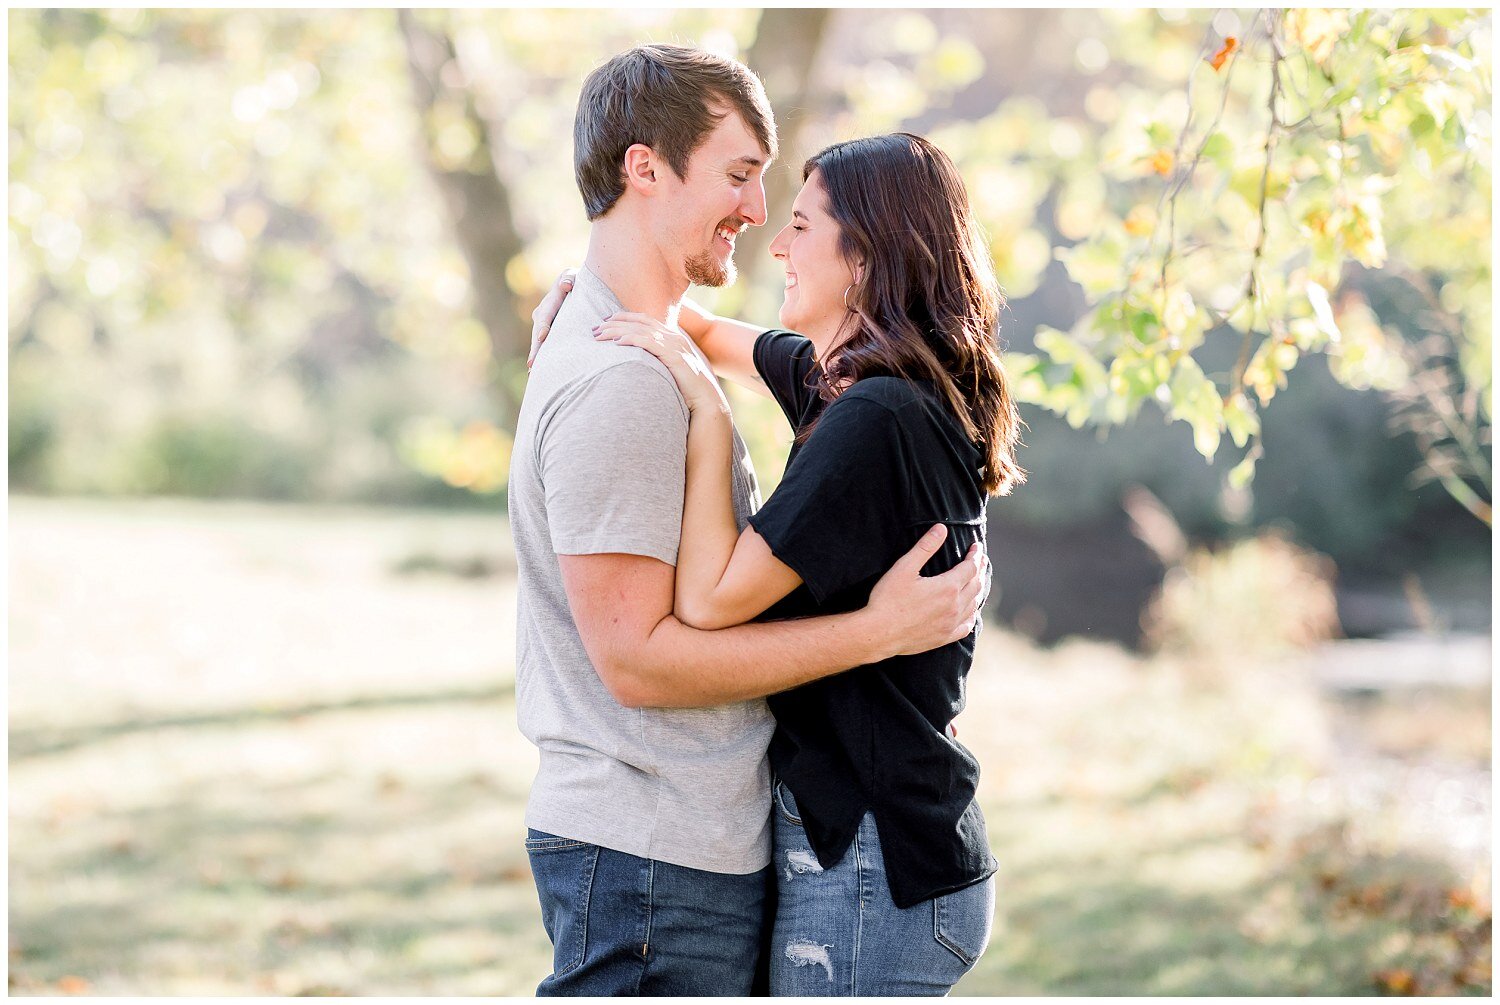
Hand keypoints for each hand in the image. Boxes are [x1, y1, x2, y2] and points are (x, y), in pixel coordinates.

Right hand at [528, 268, 578, 369]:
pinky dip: (541, 357)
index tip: (543, 336)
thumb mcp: (573, 275)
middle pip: (538, 333)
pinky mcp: (547, 332)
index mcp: (549, 301)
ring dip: (536, 356)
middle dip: (536, 348)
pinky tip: (537, 372)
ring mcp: (543, 324)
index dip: (544, 325)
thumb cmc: (577, 280)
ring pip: (538, 342)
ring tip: (533, 371)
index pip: (546, 315)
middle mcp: (542, 313)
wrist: (573, 285)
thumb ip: (569, 278)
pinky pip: (543, 345)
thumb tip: (566, 285)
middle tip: (533, 363)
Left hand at [594, 312, 727, 415]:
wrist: (707, 400)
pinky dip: (632, 340)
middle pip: (639, 322)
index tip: (606, 320)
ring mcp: (674, 345)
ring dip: (617, 331)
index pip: (644, 320)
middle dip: (615, 322)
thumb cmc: (688, 389)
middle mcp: (673, 337)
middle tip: (595, 327)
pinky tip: (617, 343)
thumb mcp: (671, 369)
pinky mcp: (673, 357)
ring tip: (600, 335)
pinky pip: (648, 343)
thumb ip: (658, 360)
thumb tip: (640, 363)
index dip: (624, 318)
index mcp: (673, 337)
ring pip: (640, 330)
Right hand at [861, 525, 988, 658]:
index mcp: (948, 587)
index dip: (975, 555)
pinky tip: (970, 612)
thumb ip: (925, 547)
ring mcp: (950, 624)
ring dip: (978, 590)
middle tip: (980, 560)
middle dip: (979, 569)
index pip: (970, 568)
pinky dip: (971, 616)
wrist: (879, 633)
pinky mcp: (944, 638)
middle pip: (976, 585)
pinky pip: (966, 627)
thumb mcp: (904, 567)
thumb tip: (941, 528)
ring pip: (973, 605)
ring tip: (977, 581)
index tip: (975, 547)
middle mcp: (954, 607)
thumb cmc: (888, 599)